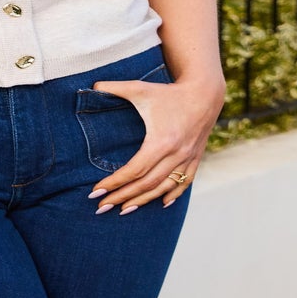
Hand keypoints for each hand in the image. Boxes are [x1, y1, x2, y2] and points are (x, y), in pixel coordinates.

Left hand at [87, 74, 223, 214]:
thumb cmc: (168, 92)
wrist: (204, 93)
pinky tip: (161, 203)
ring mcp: (187, 158)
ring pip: (164, 187)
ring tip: (123, 210)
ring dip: (143, 201)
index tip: (96, 191)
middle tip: (102, 207)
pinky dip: (172, 194)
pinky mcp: (195, 158)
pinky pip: (184, 182)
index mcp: (161, 141)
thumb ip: (113, 87)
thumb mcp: (139, 88)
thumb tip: (91, 87)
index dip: (114, 183)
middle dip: (122, 197)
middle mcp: (176, 154)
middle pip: (146, 184)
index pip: (134, 170)